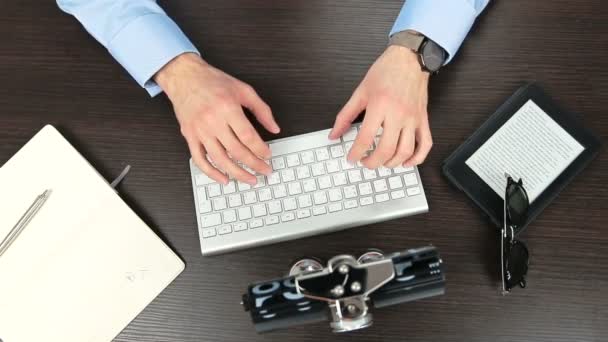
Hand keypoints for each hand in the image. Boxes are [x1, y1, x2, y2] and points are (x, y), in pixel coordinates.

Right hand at [155, 53, 279, 184]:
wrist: (185, 76)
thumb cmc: (213, 82)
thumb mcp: (243, 90)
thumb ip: (262, 109)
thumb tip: (274, 128)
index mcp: (227, 108)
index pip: (248, 137)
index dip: (260, 150)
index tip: (268, 155)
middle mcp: (212, 121)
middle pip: (236, 151)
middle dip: (254, 164)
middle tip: (265, 171)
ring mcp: (199, 131)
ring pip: (220, 159)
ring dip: (237, 173)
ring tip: (250, 179)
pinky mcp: (189, 136)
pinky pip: (199, 160)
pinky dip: (212, 173)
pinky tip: (224, 179)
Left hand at [329, 45, 431, 168]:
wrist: (409, 58)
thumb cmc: (386, 71)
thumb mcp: (360, 91)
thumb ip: (345, 115)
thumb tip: (334, 133)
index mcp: (380, 106)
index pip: (365, 138)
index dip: (355, 153)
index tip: (351, 158)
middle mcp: (398, 114)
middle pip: (386, 149)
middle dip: (372, 163)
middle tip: (365, 163)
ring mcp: (413, 119)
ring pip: (405, 151)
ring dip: (392, 163)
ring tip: (382, 163)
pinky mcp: (423, 119)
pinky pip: (425, 144)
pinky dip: (417, 158)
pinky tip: (406, 162)